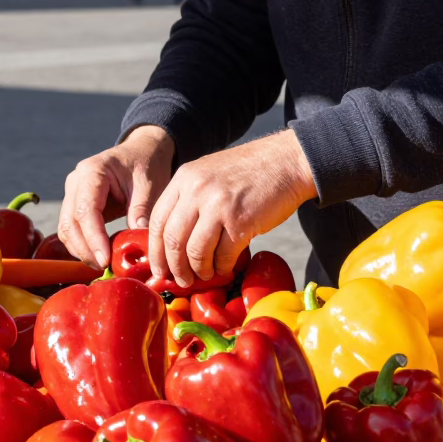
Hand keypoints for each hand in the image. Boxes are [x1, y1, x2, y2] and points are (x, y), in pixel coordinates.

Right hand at [58, 126, 175, 268]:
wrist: (140, 153)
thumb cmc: (145, 165)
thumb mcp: (150, 184)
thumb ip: (142, 210)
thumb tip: (138, 242)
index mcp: (93, 171)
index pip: (86, 210)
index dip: (94, 238)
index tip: (105, 260)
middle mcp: (76, 181)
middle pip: (70, 222)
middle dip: (85, 249)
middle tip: (105, 267)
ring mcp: (72, 193)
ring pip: (66, 229)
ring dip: (81, 250)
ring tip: (102, 265)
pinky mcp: (75, 204)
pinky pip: (71, 229)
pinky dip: (81, 245)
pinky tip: (98, 256)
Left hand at [148, 130, 316, 288]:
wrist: (286, 161)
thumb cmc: (249, 173)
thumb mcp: (208, 175)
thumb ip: (188, 199)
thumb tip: (172, 242)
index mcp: (184, 179)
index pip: (156, 221)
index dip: (156, 251)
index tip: (160, 269)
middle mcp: (196, 190)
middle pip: (173, 240)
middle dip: (175, 267)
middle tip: (181, 280)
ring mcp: (218, 205)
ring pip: (195, 252)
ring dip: (199, 271)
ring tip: (206, 274)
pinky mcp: (241, 221)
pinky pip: (223, 256)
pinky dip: (222, 267)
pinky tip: (225, 267)